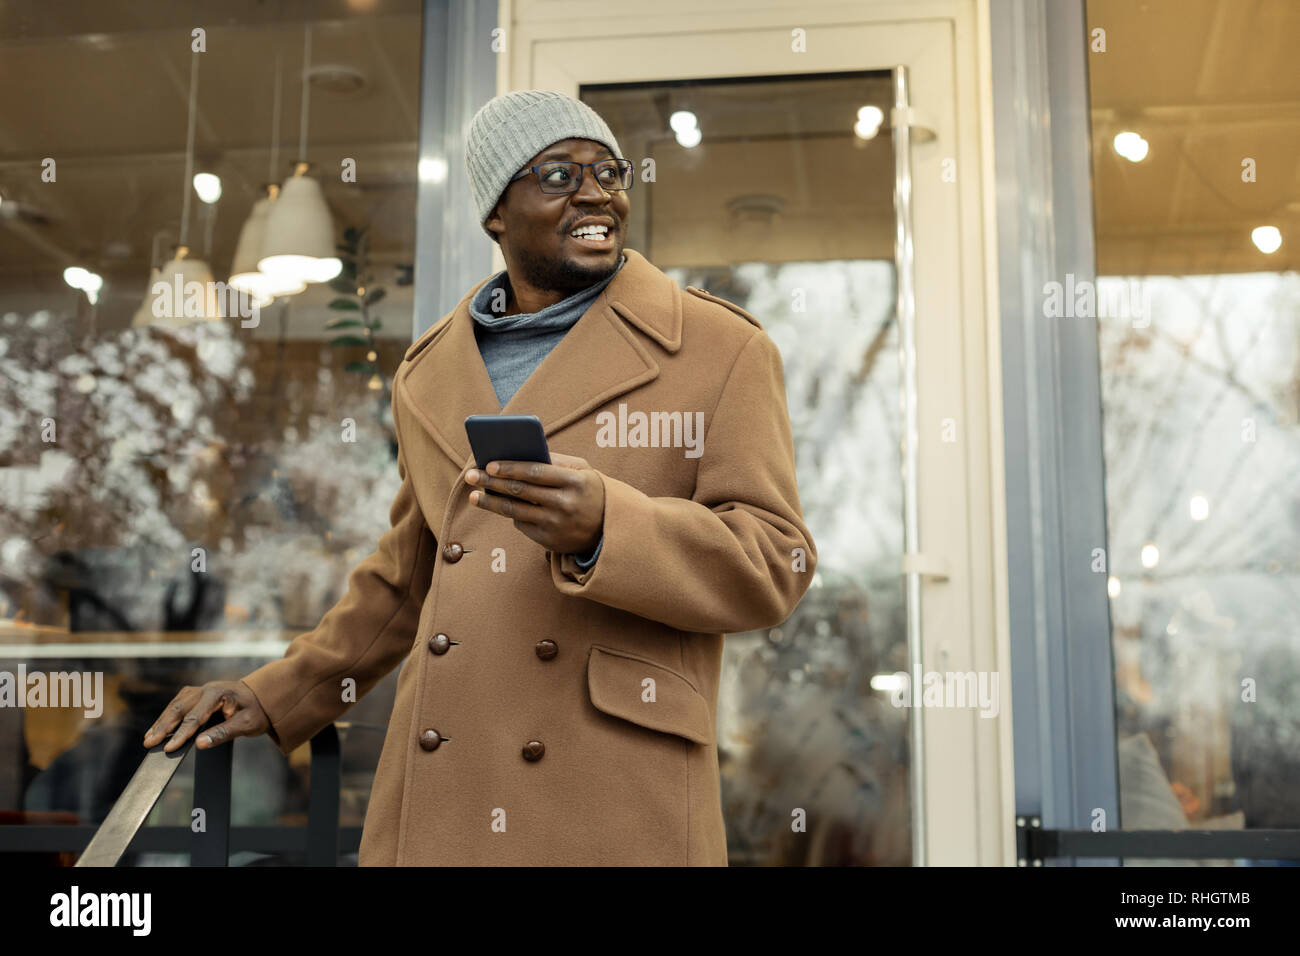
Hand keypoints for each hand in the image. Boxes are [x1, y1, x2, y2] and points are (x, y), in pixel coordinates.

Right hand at [143, 680, 270, 752]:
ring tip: (149, 739)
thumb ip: (223, 733)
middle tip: (149, 744)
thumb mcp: (246, 725)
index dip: (181, 734)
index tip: (169, 749)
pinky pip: (178, 704)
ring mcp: (200, 690)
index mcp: (219, 694)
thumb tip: (200, 744)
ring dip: (161, 722)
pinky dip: (166, 716)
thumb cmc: (256, 711)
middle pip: (180, 708)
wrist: (263, 697)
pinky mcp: (197, 694)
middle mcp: (207, 689)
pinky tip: (157, 728)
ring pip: (176, 705)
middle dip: (164, 727)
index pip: (196, 717)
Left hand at [464, 451, 604, 553]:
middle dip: (492, 483)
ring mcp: (556, 525)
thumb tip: (520, 453)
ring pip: (515, 511)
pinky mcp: (549, 541)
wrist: (610, 531)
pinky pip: (522, 525)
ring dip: (490, 502)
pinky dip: (511, 514)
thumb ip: (556, 460)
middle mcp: (565, 504)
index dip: (510, 468)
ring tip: (473, 496)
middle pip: (520, 491)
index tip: (489, 464)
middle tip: (470, 476)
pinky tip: (500, 506)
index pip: (535, 472)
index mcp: (575, 481)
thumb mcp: (583, 471)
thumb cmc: (590, 492)